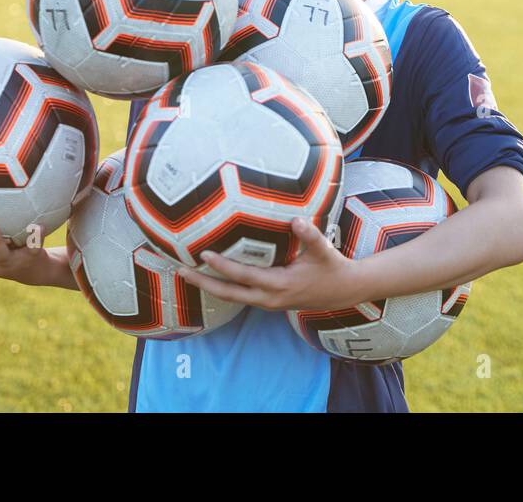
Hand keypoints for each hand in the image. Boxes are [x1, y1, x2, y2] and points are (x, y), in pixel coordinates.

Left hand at [178, 218, 363, 311]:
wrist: (342, 291)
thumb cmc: (331, 267)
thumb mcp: (323, 250)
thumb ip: (309, 235)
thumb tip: (295, 219)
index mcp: (279, 285)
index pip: (244, 276)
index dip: (223, 266)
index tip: (203, 254)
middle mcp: (269, 298)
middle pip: (229, 293)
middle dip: (203, 283)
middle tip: (180, 271)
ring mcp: (268, 302)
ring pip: (232, 296)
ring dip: (210, 286)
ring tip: (187, 274)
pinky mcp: (268, 301)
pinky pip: (241, 295)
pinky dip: (224, 286)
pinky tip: (212, 276)